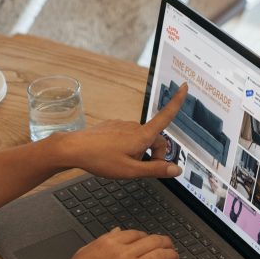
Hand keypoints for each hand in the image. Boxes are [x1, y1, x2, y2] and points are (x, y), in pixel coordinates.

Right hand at [45, 228, 178, 258]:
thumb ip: (104, 240)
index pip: (137, 234)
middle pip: (152, 242)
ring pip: (158, 257)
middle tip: (171, 245)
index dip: (148, 236)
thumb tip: (117, 232)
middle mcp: (121, 254)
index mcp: (109, 242)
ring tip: (175, 257)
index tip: (152, 240)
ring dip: (171, 255)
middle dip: (166, 242)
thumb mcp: (86, 251)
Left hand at [51, 82, 189, 178]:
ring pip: (141, 139)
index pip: (165, 117)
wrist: (74, 149)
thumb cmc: (101, 160)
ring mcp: (123, 125)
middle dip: (155, 154)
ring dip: (140, 151)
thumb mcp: (131, 171)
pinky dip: (128, 147)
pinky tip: (114, 155)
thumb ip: (155, 170)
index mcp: (142, 135)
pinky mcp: (113, 127)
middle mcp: (134, 126)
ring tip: (122, 163)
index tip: (185, 87)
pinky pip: (128, 136)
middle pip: (155, 139)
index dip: (177, 102)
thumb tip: (177, 169)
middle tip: (141, 169)